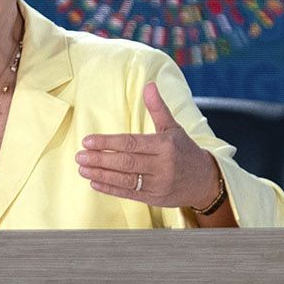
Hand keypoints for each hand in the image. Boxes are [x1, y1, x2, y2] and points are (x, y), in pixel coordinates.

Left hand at [76, 82, 222, 209]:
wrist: (204, 180)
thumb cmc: (185, 151)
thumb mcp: (173, 127)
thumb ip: (157, 108)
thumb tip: (149, 85)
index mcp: (165, 146)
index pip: (131, 143)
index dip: (108, 142)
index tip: (88, 141)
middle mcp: (162, 166)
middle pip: (125, 162)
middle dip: (100, 159)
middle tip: (79, 156)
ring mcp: (158, 184)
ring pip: (124, 179)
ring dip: (100, 174)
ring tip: (82, 168)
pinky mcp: (154, 199)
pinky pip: (128, 193)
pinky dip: (109, 188)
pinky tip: (94, 181)